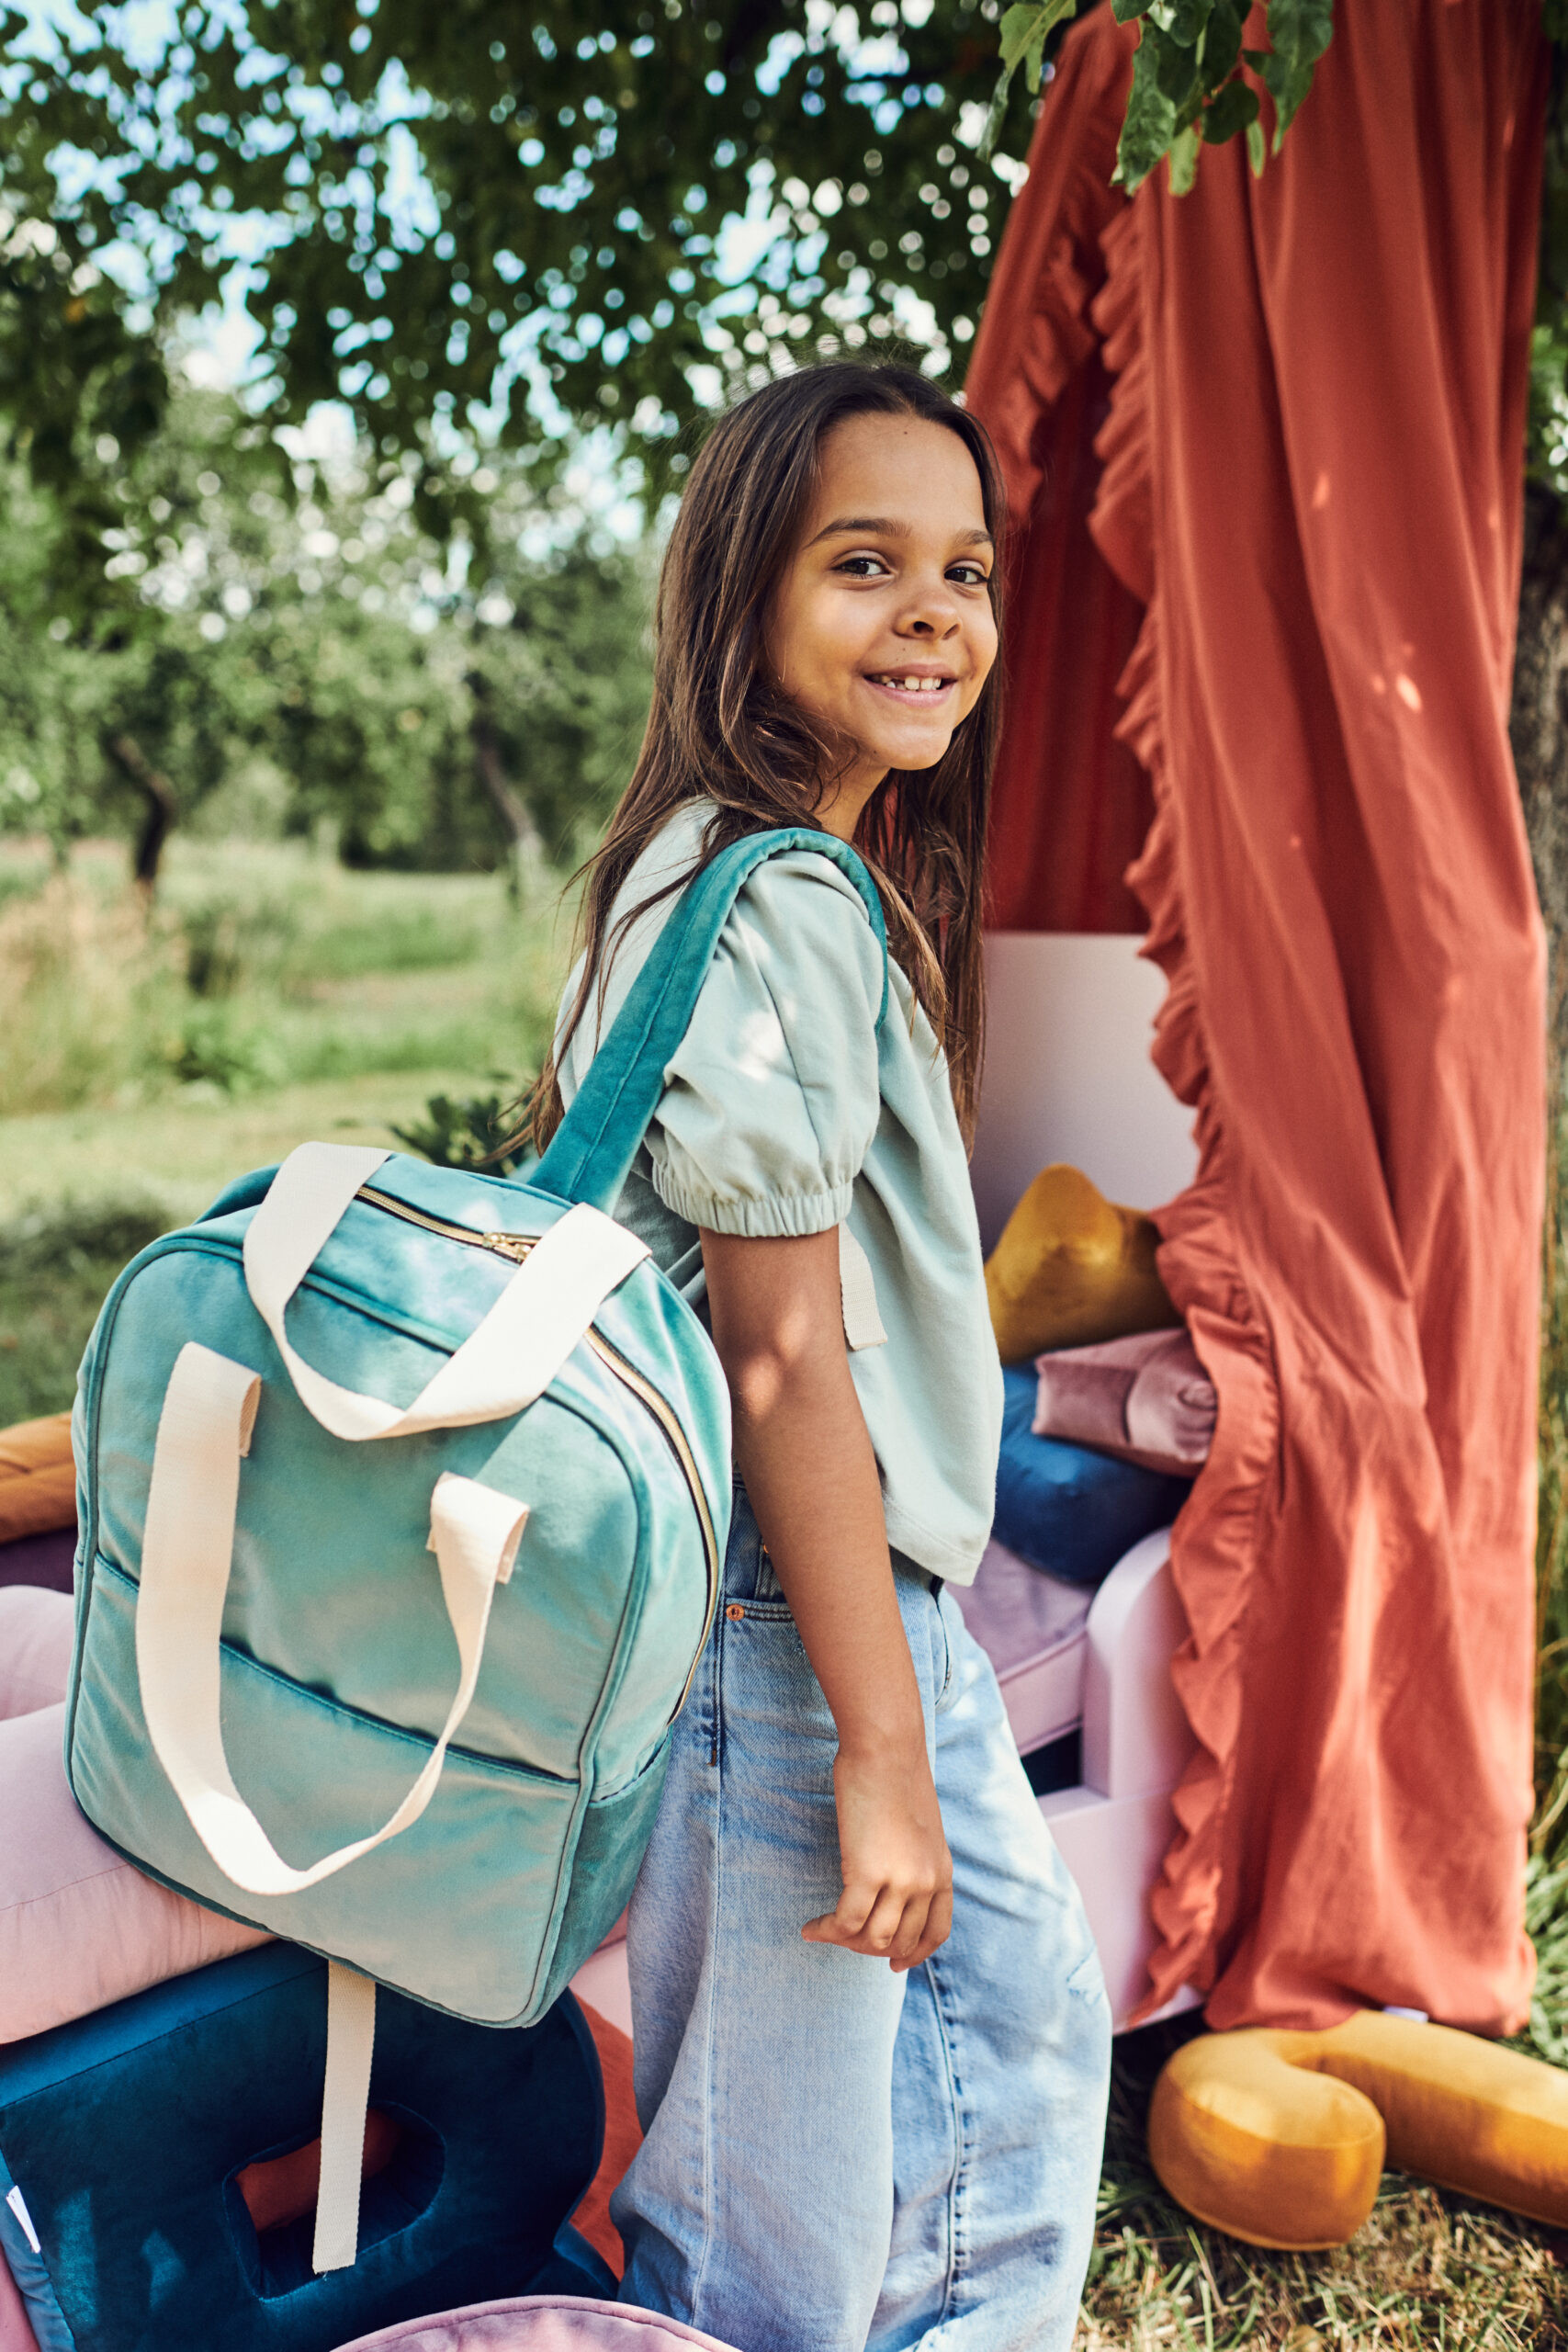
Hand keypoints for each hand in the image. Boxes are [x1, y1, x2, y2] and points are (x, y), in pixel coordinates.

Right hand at [803, 1742, 952, 1970]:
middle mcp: (926, 1882)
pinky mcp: (868, 1874)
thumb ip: (913, 1857)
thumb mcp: (919, 1826)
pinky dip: (825, 1931)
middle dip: (870, 1949)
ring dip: (845, 1943)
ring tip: (825, 1931)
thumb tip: (890, 1878)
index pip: (936, 1932)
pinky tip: (811, 1927)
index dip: (915, 1955)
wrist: (886, 1748)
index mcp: (942, 1871)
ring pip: (873, 1939)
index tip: (895, 1965)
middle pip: (900, 1942)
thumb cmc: (894, 1775)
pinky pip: (845, 1922)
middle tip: (844, 1939)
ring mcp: (901, 1881)